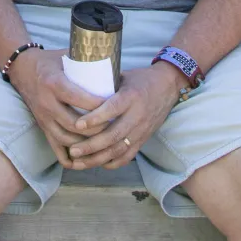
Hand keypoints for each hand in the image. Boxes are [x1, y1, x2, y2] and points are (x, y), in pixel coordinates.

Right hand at [7, 48, 107, 168]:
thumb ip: (87, 63)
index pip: (81, 100)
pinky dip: (71, 157)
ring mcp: (43, 117)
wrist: (22, 68)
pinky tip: (85, 158)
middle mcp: (46, 103)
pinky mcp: (41, 126)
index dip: (101, 107)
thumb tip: (115, 67)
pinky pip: (55, 148)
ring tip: (105, 141)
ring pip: (67, 139)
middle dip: (98, 129)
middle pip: (76, 125)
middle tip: (115, 127)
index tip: (117, 107)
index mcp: (54, 84)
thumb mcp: (66, 57)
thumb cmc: (49, 62)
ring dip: (87, 144)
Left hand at [66, 64, 185, 169]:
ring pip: (119, 149)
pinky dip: (113, 162)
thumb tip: (75, 86)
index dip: (95, 118)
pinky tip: (98, 164)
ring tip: (79, 162)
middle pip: (114, 135)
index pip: (112, 109)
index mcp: (130, 97)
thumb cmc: (139, 79)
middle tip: (73, 150)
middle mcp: (137, 116)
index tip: (77, 124)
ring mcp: (141, 130)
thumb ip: (102, 85)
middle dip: (92, 146)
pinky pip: (129, 155)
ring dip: (98, 158)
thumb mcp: (121, 76)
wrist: (167, 86)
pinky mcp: (144, 139)